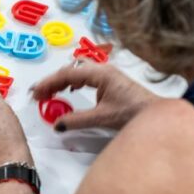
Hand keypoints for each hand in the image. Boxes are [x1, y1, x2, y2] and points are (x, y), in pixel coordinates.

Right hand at [32, 60, 160, 130]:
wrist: (157, 116)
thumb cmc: (133, 114)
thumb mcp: (102, 118)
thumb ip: (77, 120)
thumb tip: (57, 124)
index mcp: (100, 73)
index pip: (67, 73)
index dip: (49, 82)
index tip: (36, 93)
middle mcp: (103, 69)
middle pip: (71, 69)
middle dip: (53, 81)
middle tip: (39, 95)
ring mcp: (108, 74)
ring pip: (78, 71)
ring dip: (63, 81)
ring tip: (50, 93)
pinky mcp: (111, 82)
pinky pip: (86, 76)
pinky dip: (73, 82)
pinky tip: (71, 91)